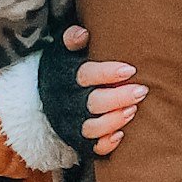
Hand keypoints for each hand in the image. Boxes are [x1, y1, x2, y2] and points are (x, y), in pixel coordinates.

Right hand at [60, 24, 146, 155]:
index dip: (107, 73)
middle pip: (93, 102)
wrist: (39, 99)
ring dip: (115, 120)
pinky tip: (121, 136)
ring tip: (133, 110)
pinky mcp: (75, 140)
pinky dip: (105, 144)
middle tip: (141, 91)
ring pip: (92, 127)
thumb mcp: (63, 51)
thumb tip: (82, 33)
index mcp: (65, 76)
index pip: (86, 75)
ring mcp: (71, 123)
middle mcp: (67, 102)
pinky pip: (90, 148)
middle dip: (119, 98)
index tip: (130, 70)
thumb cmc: (64, 69)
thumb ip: (71, 39)